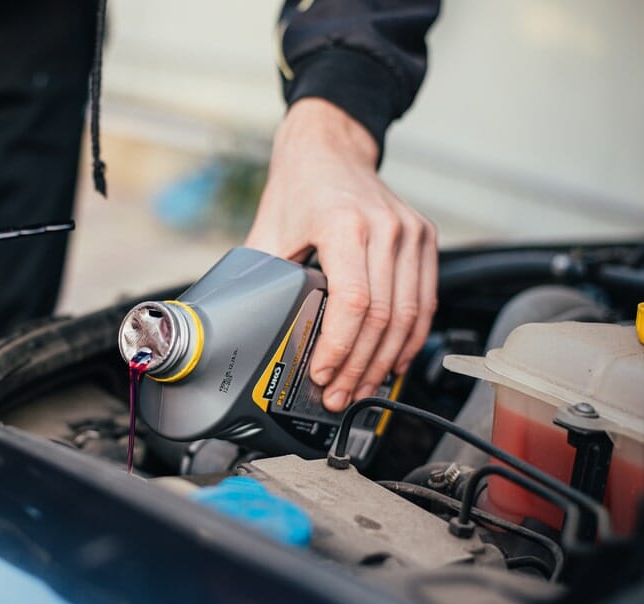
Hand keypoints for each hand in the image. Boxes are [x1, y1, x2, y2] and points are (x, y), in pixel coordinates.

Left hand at [246, 99, 437, 411]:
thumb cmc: (298, 189)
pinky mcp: (424, 239)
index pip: (354, 302)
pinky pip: (424, 302)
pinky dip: (408, 339)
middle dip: (359, 367)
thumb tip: (238, 328)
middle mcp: (385, 228)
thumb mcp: (268, 232)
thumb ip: (260, 279)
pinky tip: (389, 363)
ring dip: (385, 362)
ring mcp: (410, 233)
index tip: (321, 374)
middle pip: (383, 318)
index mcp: (345, 225)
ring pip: (409, 316)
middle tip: (338, 396)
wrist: (330, 148)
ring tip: (360, 390)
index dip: (340, 348)